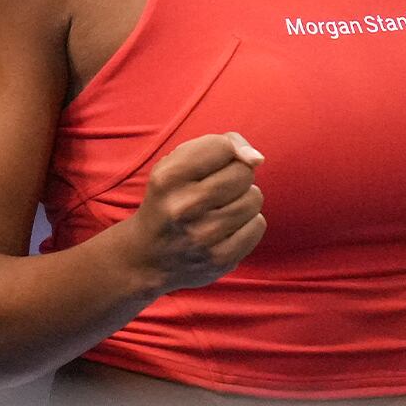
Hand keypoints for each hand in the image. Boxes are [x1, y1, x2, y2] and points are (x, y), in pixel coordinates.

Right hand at [118, 132, 266, 296]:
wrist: (147, 258)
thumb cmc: (170, 200)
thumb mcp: (176, 164)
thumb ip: (218, 146)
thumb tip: (257, 158)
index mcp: (168, 178)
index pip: (223, 146)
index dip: (224, 151)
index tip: (212, 164)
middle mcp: (183, 207)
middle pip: (243, 172)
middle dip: (236, 175)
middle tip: (217, 189)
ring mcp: (203, 236)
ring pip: (254, 197)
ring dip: (244, 199)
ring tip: (222, 208)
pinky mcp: (220, 259)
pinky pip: (258, 225)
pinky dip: (248, 223)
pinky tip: (228, 228)